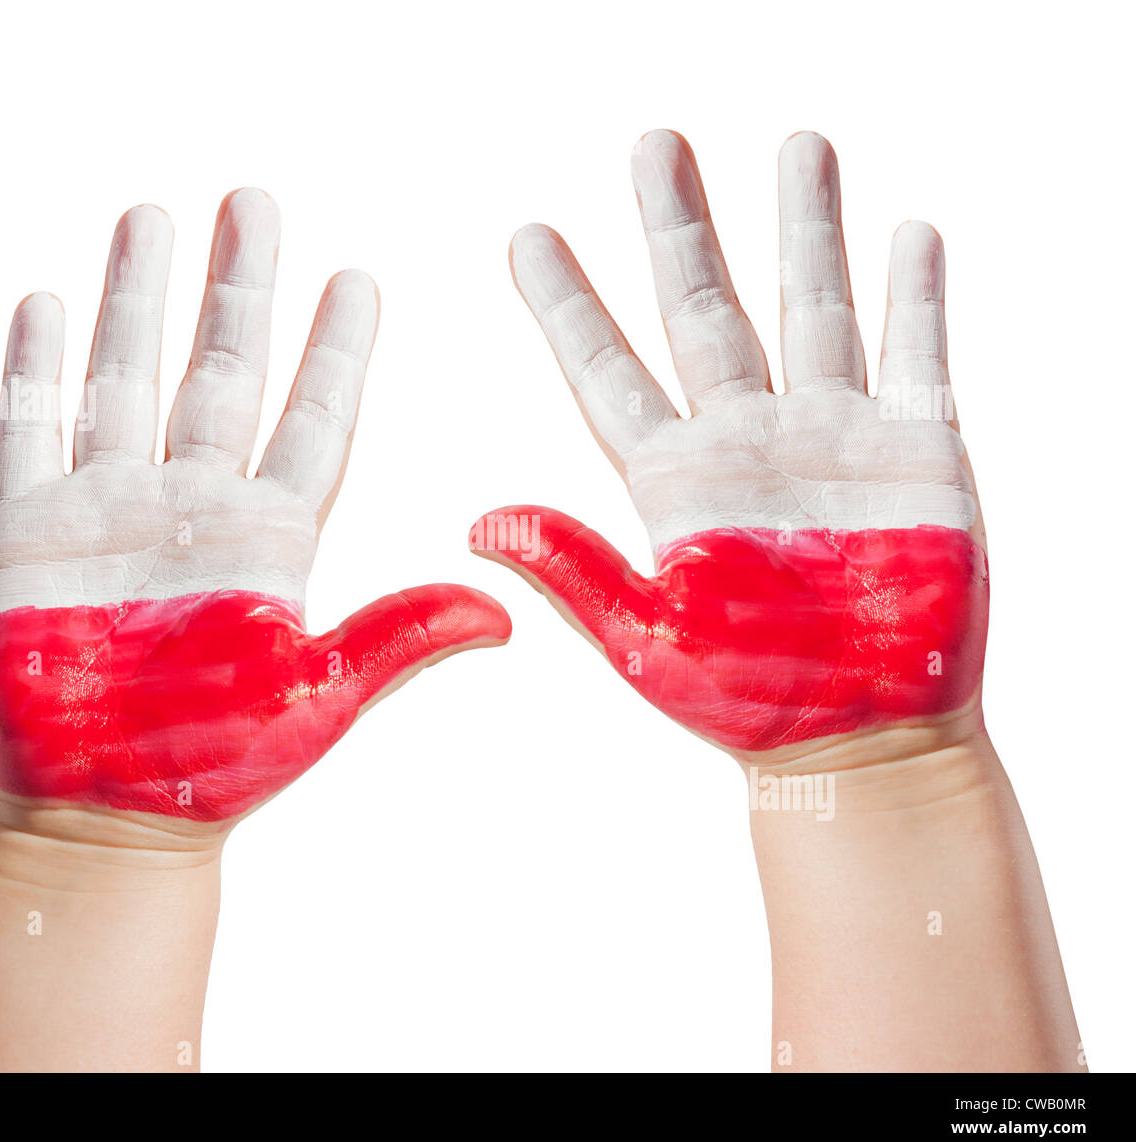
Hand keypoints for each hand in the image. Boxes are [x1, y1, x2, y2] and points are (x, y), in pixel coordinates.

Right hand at [0, 190, 509, 823]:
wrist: (109, 819)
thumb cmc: (217, 768)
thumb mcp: (323, 696)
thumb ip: (402, 638)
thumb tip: (507, 612)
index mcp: (274, 537)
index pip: (313, 416)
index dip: (336, 348)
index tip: (359, 278)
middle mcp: (196, 506)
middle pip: (223, 371)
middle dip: (240, 286)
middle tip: (256, 200)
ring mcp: (110, 510)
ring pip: (127, 376)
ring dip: (139, 298)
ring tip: (152, 215)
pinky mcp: (25, 533)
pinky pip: (30, 429)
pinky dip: (36, 367)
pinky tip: (49, 302)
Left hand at [472, 131, 985, 757]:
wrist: (861, 743)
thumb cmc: (750, 703)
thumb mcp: (646, 640)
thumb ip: (573, 572)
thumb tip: (476, 523)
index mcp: (670, 480)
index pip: (605, 369)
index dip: (566, 302)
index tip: (527, 237)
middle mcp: (743, 440)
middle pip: (703, 309)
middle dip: (678, 227)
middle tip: (653, 145)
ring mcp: (831, 438)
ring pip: (811, 307)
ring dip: (803, 228)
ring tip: (795, 145)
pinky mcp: (917, 453)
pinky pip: (916, 354)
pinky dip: (914, 296)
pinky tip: (906, 235)